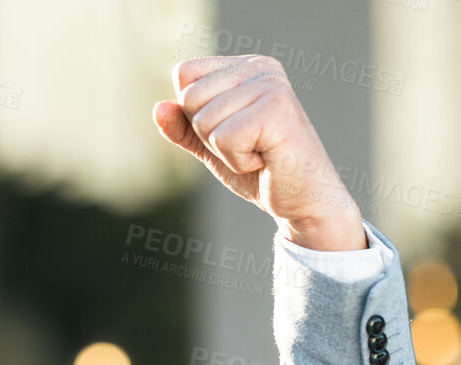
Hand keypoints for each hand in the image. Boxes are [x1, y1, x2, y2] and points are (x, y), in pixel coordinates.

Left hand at [153, 56, 366, 251]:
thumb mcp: (210, 146)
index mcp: (246, 67)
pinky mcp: (276, 109)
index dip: (194, 115)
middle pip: (189, 97)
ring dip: (224, 150)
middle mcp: (261, 67)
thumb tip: (158, 107)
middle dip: (207, 135)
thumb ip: (182, 126)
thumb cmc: (258, 171)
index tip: (231, 130)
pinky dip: (237, 160)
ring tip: (257, 152)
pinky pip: (222, 138)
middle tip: (246, 145)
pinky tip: (264, 159)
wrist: (301, 200)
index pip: (184, 75)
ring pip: (204, 120)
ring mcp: (271, 85)